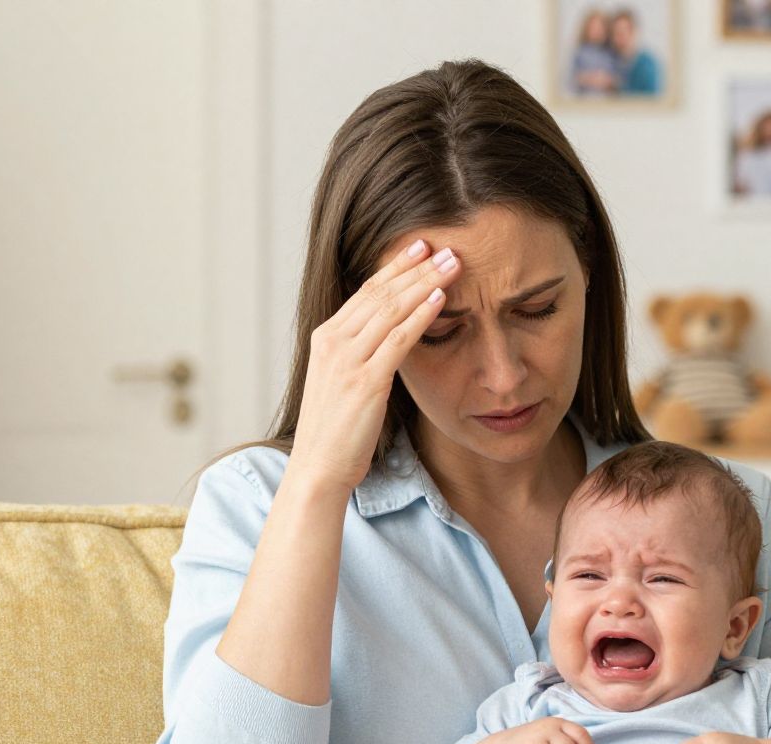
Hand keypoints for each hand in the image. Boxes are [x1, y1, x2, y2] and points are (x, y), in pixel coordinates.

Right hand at [288, 238, 461, 493]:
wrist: (318, 469)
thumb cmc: (336, 432)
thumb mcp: (342, 383)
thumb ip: (360, 355)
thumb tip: (387, 337)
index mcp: (326, 338)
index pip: (366, 291)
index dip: (395, 267)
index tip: (419, 247)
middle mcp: (332, 341)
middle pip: (381, 292)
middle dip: (415, 267)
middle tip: (446, 246)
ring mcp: (347, 360)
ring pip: (391, 309)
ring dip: (425, 282)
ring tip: (453, 264)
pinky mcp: (365, 380)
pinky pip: (397, 339)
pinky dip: (420, 315)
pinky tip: (440, 298)